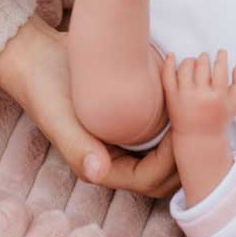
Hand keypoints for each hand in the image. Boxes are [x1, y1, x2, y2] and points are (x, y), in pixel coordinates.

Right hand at [0, 14, 178, 196]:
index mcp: (101, 166)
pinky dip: (175, 115)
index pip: (149, 180)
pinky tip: (185, 93)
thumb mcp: (60, 118)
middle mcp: (117, 155)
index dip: (170, 162)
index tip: (179, 130)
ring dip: (182, 135)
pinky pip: (161, 124)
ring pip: (165, 148)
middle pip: (163, 170)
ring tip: (194, 109)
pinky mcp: (131, 115)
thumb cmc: (47, 89)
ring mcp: (125, 135)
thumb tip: (98, 173)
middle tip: (196, 122)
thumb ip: (78, 148)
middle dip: (183, 154)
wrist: (39, 56)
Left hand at [162, 50, 235, 137]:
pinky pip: (168, 75)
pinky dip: (169, 62)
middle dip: (205, 58)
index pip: (220, 68)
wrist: (198, 138)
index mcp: (218, 97)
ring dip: (191, 60)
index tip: (221, 52)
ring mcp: (184, 97)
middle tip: (205, 58)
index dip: (221, 56)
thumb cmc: (219, 118)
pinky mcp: (171, 98)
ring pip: (186, 66)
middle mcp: (201, 96)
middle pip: (202, 65)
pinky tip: (171, 55)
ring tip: (194, 63)